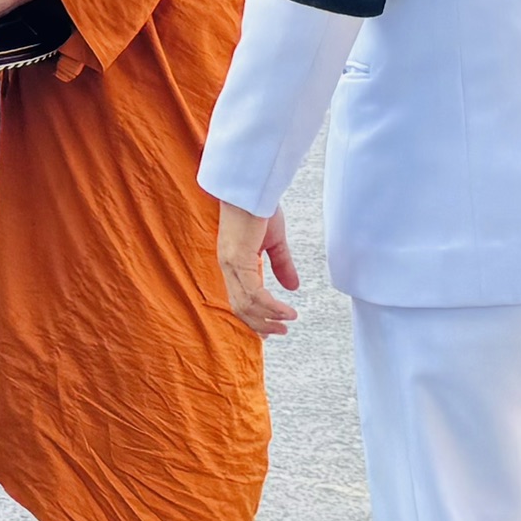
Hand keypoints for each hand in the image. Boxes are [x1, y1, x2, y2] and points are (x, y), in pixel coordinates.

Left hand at [214, 201, 299, 337]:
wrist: (254, 187)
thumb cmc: (260, 208)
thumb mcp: (274, 242)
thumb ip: (281, 265)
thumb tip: (293, 288)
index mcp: (233, 262)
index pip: (239, 298)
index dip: (253, 317)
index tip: (269, 329)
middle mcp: (227, 266)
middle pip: (240, 307)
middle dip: (260, 324)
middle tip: (280, 332)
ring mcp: (230, 264)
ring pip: (246, 304)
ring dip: (268, 317)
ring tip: (287, 323)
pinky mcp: (238, 259)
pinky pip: (254, 293)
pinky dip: (270, 306)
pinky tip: (286, 310)